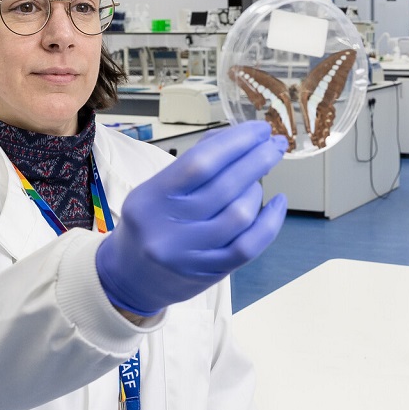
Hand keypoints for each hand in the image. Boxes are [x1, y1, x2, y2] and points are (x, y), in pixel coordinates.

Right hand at [96, 121, 287, 315]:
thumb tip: (238, 138)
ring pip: (240, 214)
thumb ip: (193, 162)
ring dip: (257, 190)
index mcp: (152, 197)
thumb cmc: (150, 223)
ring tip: (258, 181)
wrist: (130, 279)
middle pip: (225, 186)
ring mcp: (190, 254)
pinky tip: (278, 204)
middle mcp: (169, 227)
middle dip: (258, 159)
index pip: (200, 162)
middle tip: (275, 144)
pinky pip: (250, 245)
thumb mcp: (156, 188)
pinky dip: (270, 222)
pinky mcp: (210, 272)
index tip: (259, 129)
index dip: (236, 142)